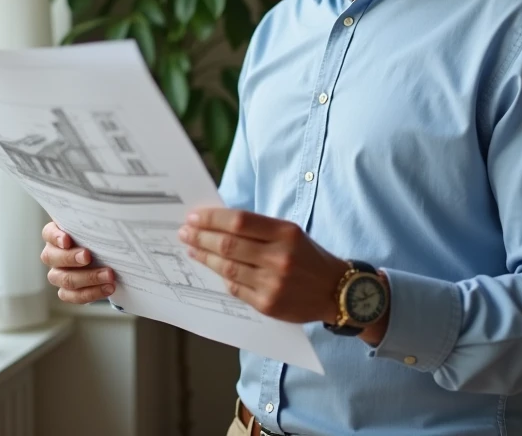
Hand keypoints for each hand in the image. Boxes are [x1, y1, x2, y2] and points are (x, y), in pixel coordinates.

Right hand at [40, 221, 116, 303]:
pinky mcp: (67, 291)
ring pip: (64, 279)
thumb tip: (110, 212)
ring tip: (109, 275)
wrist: (110, 258)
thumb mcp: (97, 226)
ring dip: (88, 278)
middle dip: (71, 258)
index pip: (48, 233)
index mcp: (57, 235)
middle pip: (52, 257)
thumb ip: (96, 221)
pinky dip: (91, 293)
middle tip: (88, 256)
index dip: (56, 237)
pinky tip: (107, 288)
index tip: (67, 239)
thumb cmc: (100, 237)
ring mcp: (58, 274)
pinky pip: (72, 296)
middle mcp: (53, 254)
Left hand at [177, 208, 345, 323]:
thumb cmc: (309, 257)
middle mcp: (279, 257)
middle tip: (185, 232)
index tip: (193, 217)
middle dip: (201, 237)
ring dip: (204, 257)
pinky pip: (235, 288)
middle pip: (228, 245)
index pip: (239, 221)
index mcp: (285, 233)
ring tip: (192, 249)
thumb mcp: (290, 233)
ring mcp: (272, 283)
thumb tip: (218, 223)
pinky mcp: (268, 304)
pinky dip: (222, 277)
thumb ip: (258, 228)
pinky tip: (212, 269)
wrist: (336, 291)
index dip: (212, 218)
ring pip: (227, 268)